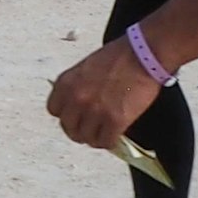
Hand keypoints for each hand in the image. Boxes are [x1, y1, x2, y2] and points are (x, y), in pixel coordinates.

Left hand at [48, 40, 162, 150]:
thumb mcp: (85, 68)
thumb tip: (78, 106)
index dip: (66, 115)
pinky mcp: (115, 120)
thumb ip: (77, 87)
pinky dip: (109, 142)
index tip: (76, 117)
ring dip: (94, 138)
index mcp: (65, 83)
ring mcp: (95, 111)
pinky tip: (115, 136)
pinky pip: (106, 141)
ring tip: (103, 134)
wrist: (142, 55)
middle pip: (68, 127)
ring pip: (86, 138)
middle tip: (90, 130)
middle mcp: (76, 99)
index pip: (54, 110)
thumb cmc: (118, 57)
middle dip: (79, 130)